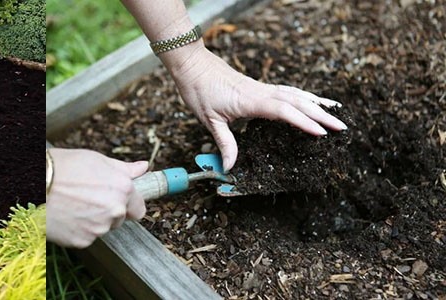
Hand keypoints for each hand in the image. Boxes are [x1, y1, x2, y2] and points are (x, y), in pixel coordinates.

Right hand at [46, 148, 148, 248]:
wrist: (34, 184)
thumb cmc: (61, 168)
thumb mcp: (95, 159)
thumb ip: (123, 168)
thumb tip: (143, 168)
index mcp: (122, 189)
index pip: (138, 208)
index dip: (128, 204)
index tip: (118, 201)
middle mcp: (115, 210)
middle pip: (119, 219)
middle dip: (108, 212)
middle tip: (87, 198)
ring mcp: (99, 228)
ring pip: (101, 228)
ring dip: (92, 221)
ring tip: (72, 205)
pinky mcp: (82, 241)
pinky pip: (85, 237)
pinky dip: (77, 230)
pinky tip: (66, 216)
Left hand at [168, 46, 346, 170]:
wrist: (192, 64)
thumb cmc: (198, 90)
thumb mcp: (209, 120)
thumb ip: (224, 143)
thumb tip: (230, 167)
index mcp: (251, 101)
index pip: (283, 111)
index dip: (303, 122)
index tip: (321, 132)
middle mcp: (261, 92)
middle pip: (297, 102)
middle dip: (321, 114)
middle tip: (342, 127)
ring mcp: (262, 88)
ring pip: (295, 94)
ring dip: (316, 103)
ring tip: (336, 112)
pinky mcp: (259, 86)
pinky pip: (287, 91)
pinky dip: (303, 96)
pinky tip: (311, 100)